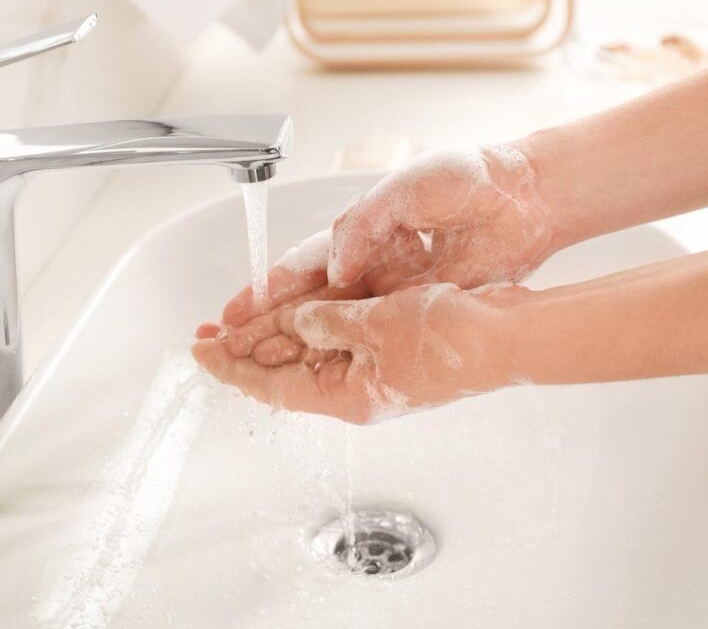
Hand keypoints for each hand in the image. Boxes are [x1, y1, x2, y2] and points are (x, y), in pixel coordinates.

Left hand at [193, 283, 528, 423]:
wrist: (505, 335)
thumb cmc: (453, 339)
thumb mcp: (375, 324)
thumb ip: (327, 321)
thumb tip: (298, 320)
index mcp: (346, 396)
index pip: (270, 386)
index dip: (232, 367)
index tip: (202, 351)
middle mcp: (354, 390)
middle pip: (284, 373)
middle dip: (245, 350)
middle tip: (208, 332)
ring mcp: (372, 372)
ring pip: (308, 355)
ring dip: (274, 335)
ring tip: (238, 320)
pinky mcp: (389, 352)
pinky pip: (337, 341)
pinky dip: (311, 326)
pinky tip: (293, 312)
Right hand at [211, 143, 556, 361]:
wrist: (526, 196)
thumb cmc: (468, 177)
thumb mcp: (407, 188)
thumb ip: (366, 224)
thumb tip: (336, 265)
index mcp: (358, 230)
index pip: (301, 268)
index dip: (265, 292)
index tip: (233, 315)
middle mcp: (368, 262)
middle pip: (307, 302)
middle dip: (265, 325)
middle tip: (227, 348)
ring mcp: (393, 288)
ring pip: (333, 323)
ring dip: (297, 343)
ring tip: (259, 367)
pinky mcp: (419, 306)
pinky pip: (373, 333)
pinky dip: (343, 351)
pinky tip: (320, 369)